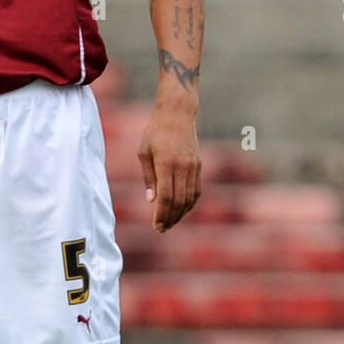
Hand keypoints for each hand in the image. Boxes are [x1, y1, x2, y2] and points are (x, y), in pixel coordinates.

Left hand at [137, 107, 201, 231]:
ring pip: (190, 198)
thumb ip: (149, 178)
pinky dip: (190, 203)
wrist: (177, 114)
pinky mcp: (199, 165)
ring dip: (181, 214)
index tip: (156, 225)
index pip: (166, 197)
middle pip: (179, 201)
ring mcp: (193, 167)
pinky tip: (181, 210)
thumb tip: (152, 200)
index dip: (162, 214)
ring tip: (170, 223)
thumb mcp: (144, 153)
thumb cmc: (155, 132)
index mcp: (166, 164)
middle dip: (171, 218)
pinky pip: (196, 190)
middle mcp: (182, 167)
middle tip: (162, 229)